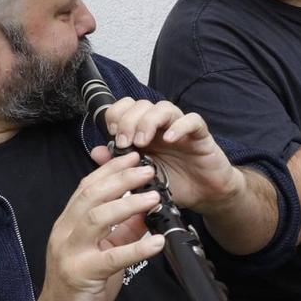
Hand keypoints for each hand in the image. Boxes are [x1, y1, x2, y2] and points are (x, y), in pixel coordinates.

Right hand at [34, 152, 165, 300]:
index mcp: (68, 225)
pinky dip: (137, 247)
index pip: (87, 187)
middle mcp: (65, 234)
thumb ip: (121, 230)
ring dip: (128, 204)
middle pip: (91, 196)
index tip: (132, 157)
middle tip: (148, 169)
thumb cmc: (81, 287)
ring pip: (97, 218)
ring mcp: (71, 253)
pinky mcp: (82, 274)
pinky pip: (112, 257)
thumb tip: (145, 210)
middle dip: (121, 179)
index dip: (109, 169)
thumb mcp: (103, 252)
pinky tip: (157, 242)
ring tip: (154, 196)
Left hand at [91, 98, 241, 210]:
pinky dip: (179, 126)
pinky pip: (192, 120)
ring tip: (142, 142)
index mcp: (144, 132)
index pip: (126, 108)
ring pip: (164, 107)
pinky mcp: (201, 135)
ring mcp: (180, 128)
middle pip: (142, 104)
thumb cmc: (174, 184)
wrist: (205, 195)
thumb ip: (119, 164)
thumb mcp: (140, 178)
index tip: (112, 134)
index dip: (116, 115)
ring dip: (148, 121)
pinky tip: (169, 139)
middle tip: (126, 142)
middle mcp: (161, 126)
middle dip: (128, 120)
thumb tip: (96, 151)